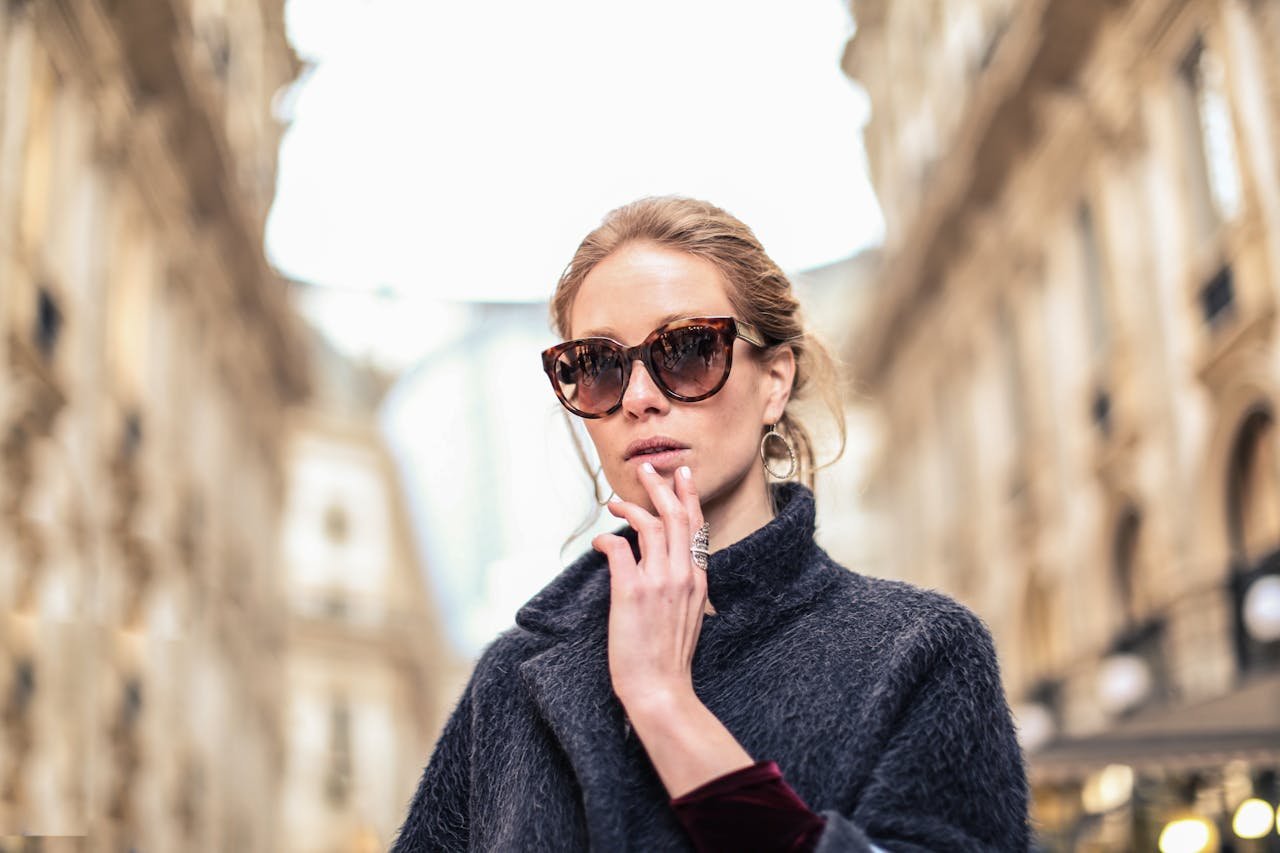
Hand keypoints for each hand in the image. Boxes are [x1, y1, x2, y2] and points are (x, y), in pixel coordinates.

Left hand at [592, 463, 711, 712]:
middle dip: (660, 486)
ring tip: (615, 500)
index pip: (697, 527)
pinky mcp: (632, 592)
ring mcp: (659, 582)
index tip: (682, 476)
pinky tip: (599, 541)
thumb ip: (685, 589)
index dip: (688, 497)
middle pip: (675, 516)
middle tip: (647, 468)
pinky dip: (607, 539)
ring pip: (650, 525)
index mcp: (699, 581)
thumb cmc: (670, 660)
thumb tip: (672, 572)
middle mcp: (683, 575)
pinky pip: (619, 549)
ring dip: (631, 506)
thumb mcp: (691, 617)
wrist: (661, 689)